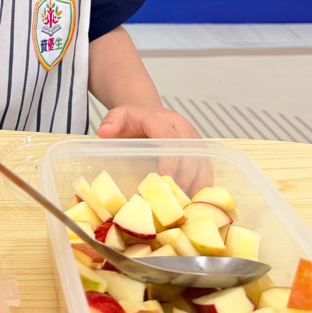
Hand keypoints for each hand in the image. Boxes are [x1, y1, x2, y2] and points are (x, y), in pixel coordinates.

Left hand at [96, 105, 211, 194]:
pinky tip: (197, 197)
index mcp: (160, 119)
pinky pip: (207, 163)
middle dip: (184, 175)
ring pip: (202, 159)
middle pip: (189, 151)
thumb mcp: (118, 116)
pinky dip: (204, 181)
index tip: (165, 179)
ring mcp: (193, 136)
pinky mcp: (199, 146)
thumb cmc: (132, 118)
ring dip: (197, 181)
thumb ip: (111, 122)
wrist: (146, 109)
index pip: (169, 139)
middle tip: (176, 197)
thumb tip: (104, 132)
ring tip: (188, 202)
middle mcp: (181, 126)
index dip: (169, 160)